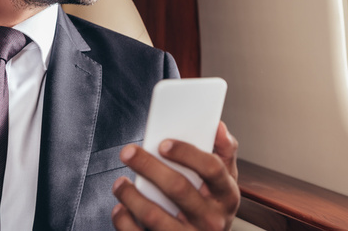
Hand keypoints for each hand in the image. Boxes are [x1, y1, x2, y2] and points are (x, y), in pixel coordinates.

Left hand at [112, 122, 240, 229]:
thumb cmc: (214, 209)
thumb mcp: (226, 182)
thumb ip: (224, 153)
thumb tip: (218, 126)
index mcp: (227, 196)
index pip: (211, 169)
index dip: (186, 153)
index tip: (163, 144)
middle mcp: (212, 219)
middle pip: (178, 188)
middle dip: (149, 166)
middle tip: (128, 152)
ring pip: (154, 215)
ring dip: (131, 195)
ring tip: (120, 183)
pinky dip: (125, 222)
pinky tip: (121, 209)